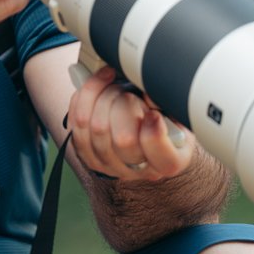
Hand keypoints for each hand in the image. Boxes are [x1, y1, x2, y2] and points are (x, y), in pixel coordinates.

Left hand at [66, 65, 195, 181]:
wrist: (139, 131)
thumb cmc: (162, 119)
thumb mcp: (176, 113)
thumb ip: (168, 106)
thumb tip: (148, 97)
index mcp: (169, 161)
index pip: (164, 158)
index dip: (155, 135)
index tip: (152, 113)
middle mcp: (138, 170)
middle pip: (124, 140)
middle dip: (124, 104)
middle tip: (129, 90)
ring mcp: (109, 165)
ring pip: (96, 128)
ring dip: (101, 96)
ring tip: (112, 83)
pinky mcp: (86, 154)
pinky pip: (77, 124)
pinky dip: (84, 98)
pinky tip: (95, 86)